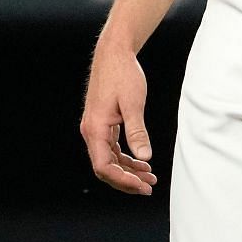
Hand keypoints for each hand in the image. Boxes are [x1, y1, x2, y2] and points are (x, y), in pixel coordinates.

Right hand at [80, 37, 158, 194]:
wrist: (114, 53)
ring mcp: (95, 127)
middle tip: (149, 187)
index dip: (122, 180)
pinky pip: (111, 149)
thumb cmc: (122, 74)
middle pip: (105, 167)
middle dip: (126, 180)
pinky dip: (125, 158)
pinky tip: (141, 161)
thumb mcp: (133, 104)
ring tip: (150, 177)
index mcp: (95, 128)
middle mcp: (91, 130)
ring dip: (128, 171)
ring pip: (108, 159)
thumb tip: (144, 158)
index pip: (104, 166)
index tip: (142, 185)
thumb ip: (137, 131)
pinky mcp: (102, 123)